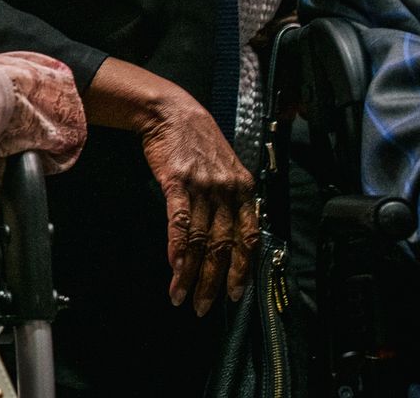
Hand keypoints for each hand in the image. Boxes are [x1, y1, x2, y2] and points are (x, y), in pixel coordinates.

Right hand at [140, 99, 258, 315]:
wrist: (170, 112)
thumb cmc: (197, 141)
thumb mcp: (226, 166)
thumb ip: (232, 198)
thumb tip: (233, 235)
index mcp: (243, 189)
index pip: (249, 237)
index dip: (243, 269)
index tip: (235, 294)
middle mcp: (227, 190)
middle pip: (224, 245)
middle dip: (214, 281)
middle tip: (204, 306)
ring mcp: (203, 186)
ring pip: (201, 240)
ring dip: (190, 273)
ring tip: (182, 296)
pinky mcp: (177, 182)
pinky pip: (180, 223)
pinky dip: (177, 249)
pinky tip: (173, 268)